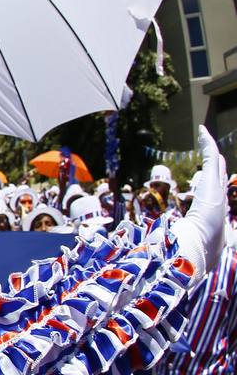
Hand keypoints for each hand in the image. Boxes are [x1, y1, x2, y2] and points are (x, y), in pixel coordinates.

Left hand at [174, 125, 227, 273]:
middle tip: (216, 154)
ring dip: (210, 149)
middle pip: (219, 174)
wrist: (203, 242)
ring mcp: (216, 186)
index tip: (214, 173)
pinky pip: (211, 155)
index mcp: (215, 208)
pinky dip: (207, 142)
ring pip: (216, 162)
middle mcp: (219, 195)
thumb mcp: (183, 238)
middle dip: (219, 164)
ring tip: (206, 138)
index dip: (216, 180)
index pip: (216, 189)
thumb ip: (170, 236)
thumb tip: (155, 239)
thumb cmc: (194, 243)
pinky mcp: (211, 178)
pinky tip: (202, 131)